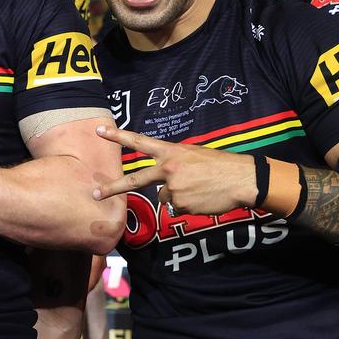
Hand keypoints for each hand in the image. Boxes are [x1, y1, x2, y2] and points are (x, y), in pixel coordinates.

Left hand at [92, 125, 256, 214]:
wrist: (242, 179)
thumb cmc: (220, 166)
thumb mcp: (193, 155)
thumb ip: (173, 164)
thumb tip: (162, 184)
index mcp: (171, 152)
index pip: (139, 141)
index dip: (118, 136)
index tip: (99, 130)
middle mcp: (167, 169)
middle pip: (135, 180)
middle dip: (114, 188)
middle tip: (96, 194)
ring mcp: (173, 188)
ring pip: (165, 197)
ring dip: (178, 196)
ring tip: (200, 189)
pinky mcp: (181, 204)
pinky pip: (178, 208)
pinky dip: (188, 205)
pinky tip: (202, 198)